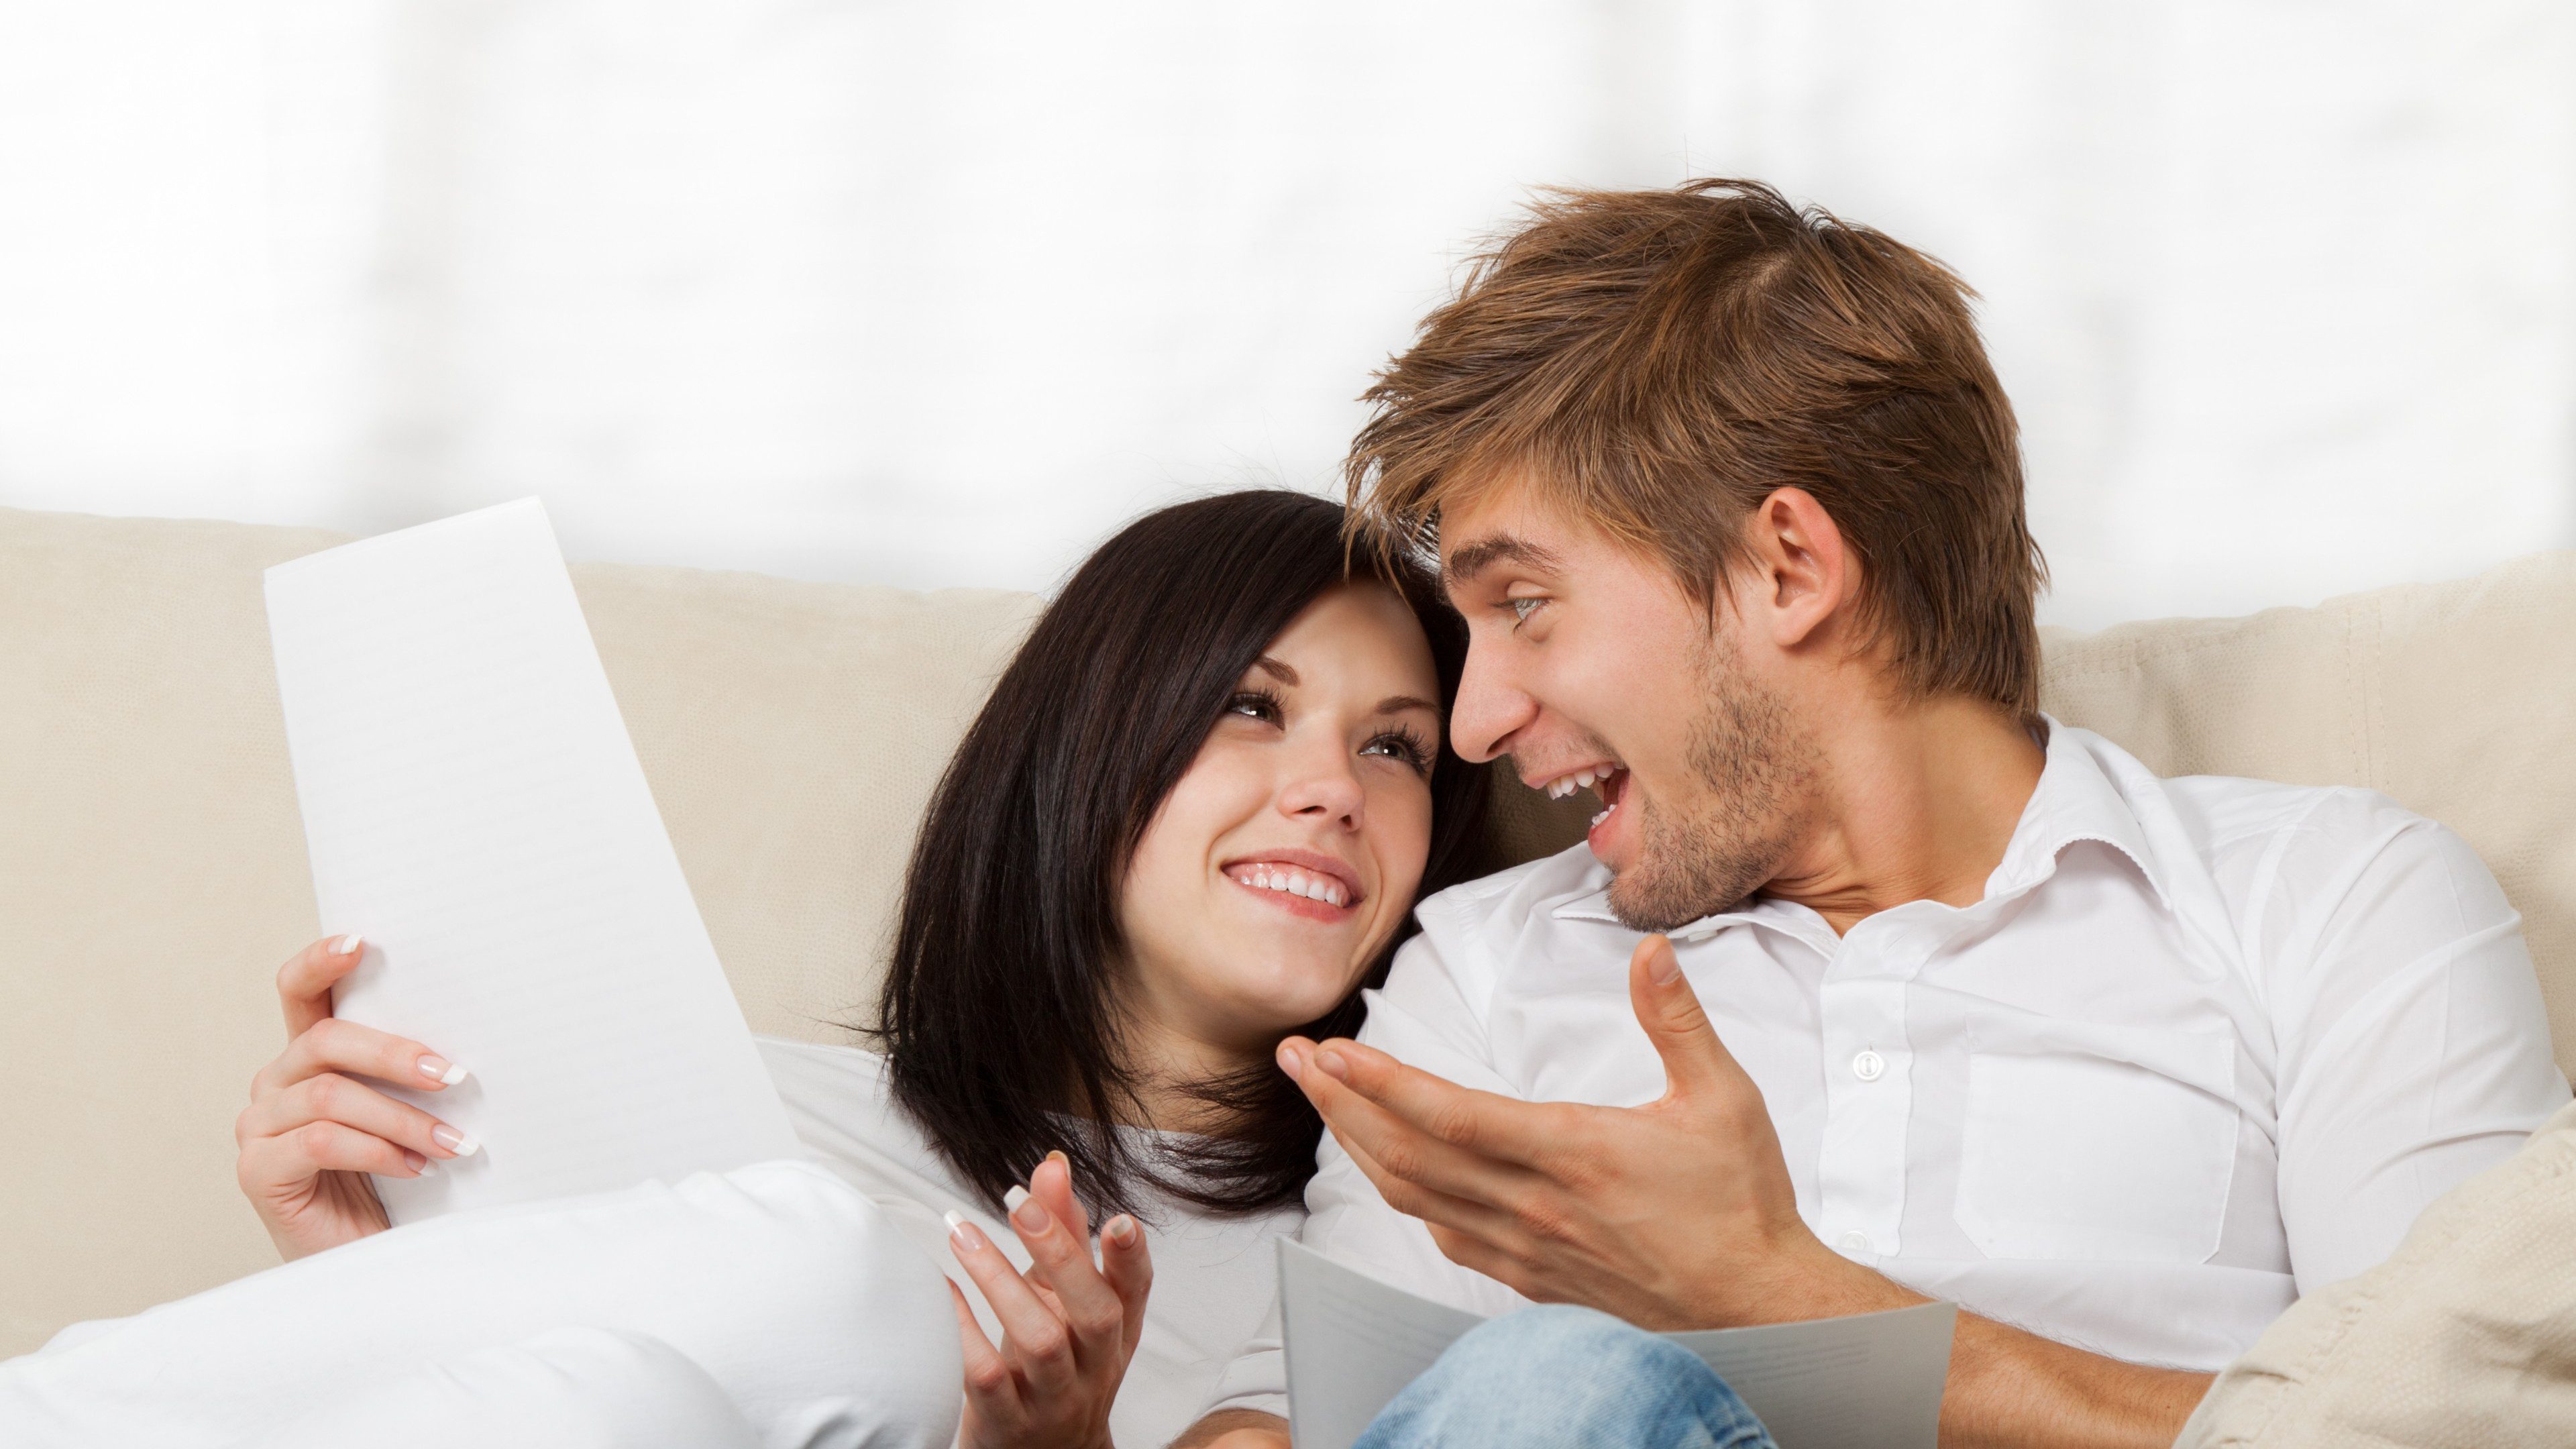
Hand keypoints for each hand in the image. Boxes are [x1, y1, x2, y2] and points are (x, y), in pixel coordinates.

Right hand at [234, 935, 474, 1259]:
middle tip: (454, 1077)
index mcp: (307, 1059)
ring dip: (403, 1118)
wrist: (370, 1267)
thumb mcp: (409, 1117)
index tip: (361, 942)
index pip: (299, 992)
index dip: (320, 961)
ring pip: (330, 1094)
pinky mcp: (257, 1171)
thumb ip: (411, 1076)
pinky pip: (321, 1141)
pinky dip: (378, 1151)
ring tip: (454, 1144)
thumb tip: (465, 1042)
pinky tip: (415, 1168)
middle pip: (324, 1039)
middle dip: (396, 1053)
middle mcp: (273, 1084)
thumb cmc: (398, 1187)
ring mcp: (257, 1127)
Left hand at [946, 1153, 1152, 1448]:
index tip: (1118, 1219)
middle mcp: (1095, 1366)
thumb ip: (1063, 1234)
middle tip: (1017, 1202)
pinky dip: (961, 1329)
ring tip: (961, 1232)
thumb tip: (1051, 1167)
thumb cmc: (1053, 1362)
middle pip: (1094, 1313)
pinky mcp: (1007, 1421)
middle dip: (1060, 1253)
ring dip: (999, 1280)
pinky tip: (940, 1289)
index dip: (1131, 1257)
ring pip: (1040, 1341)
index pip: (1136, 1290)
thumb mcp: (1065, 1301)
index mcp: (1117, 1331)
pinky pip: (984, 1375)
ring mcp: (1054, 1398)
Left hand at [1277, 934, 1903, 1330]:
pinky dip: (1405, 1197)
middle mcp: (1535, 1206)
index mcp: (1573, 1154)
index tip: (1333, 1051)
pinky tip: (1391, 1169)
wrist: (1757, 1307)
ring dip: (1359, 1146)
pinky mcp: (1530, 1276)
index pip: (1453, 1116)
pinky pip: (1446, 1235)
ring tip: (1325, 1100)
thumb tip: (1651, 949)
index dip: (1383, 1084)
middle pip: (1409, 1155)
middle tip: (1296, 1060)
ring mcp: (1525, 1248)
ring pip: (1415, 1198)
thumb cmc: (1742, 1204)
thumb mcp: (1724, 1097)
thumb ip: (1677, 1020)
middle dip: (1341, 1104)